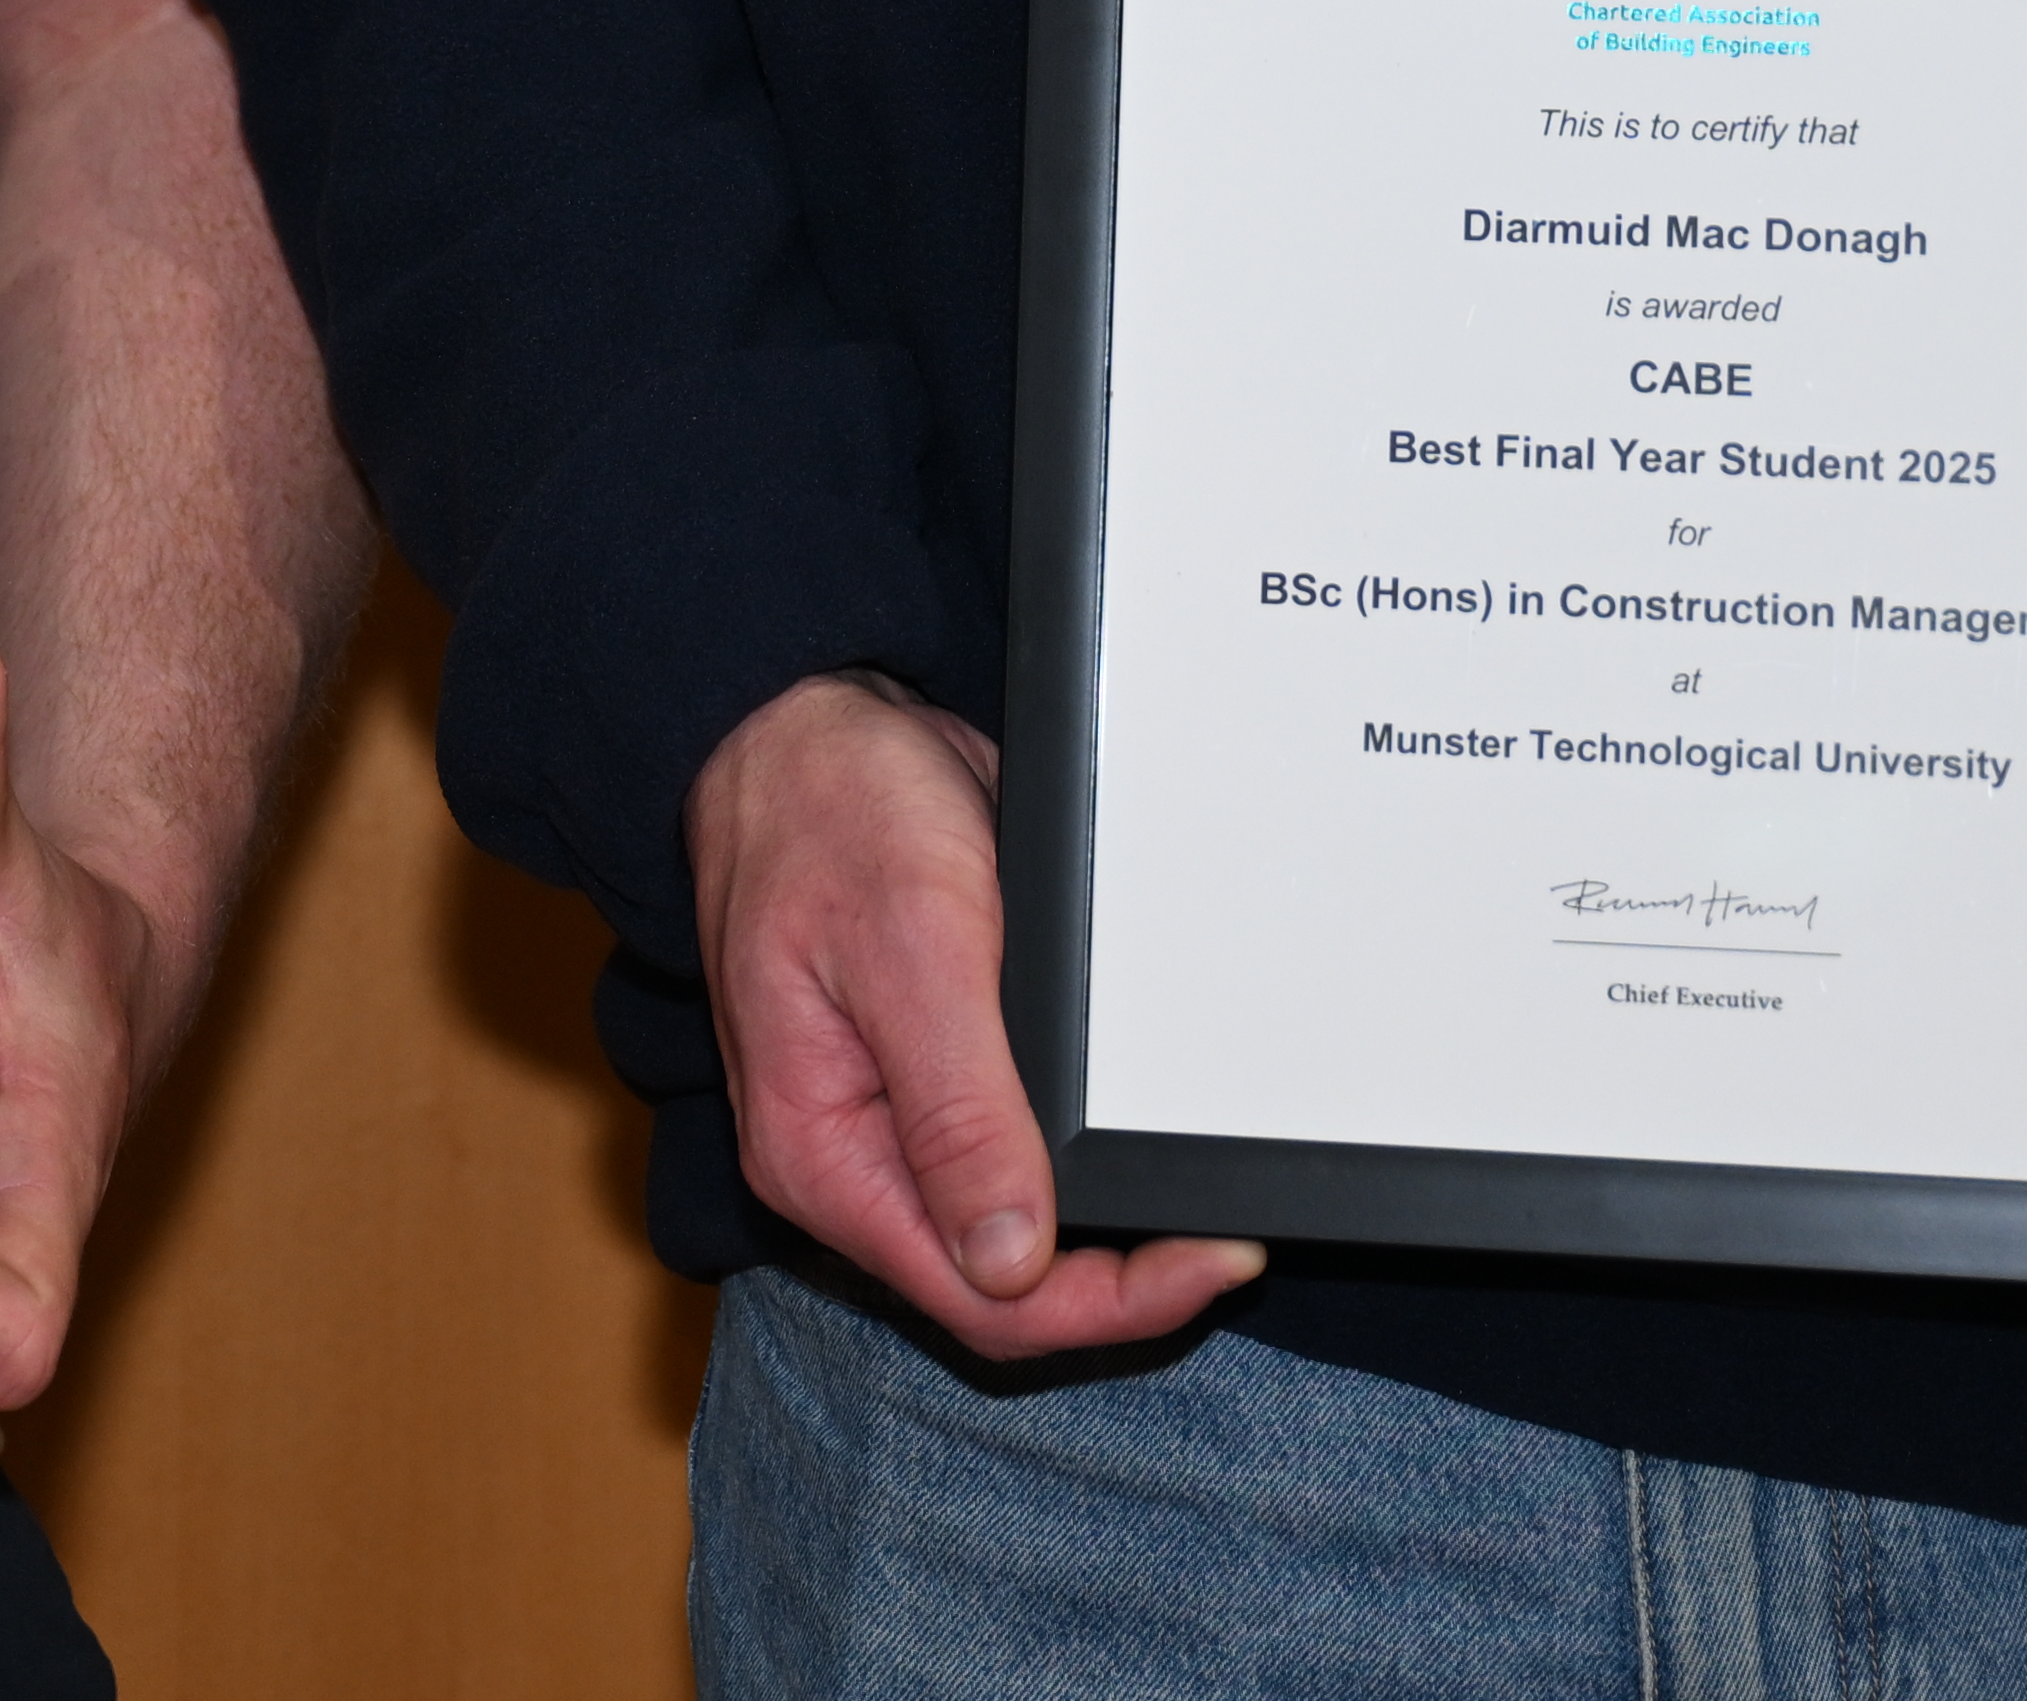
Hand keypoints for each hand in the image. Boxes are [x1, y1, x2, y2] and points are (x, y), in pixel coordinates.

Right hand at [689, 672, 1258, 1361]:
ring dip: (1106, 1234)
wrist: (797, 721)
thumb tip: (1009, 1257)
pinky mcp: (923, 1078)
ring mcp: (885, 1122)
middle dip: (1122, 1280)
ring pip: (1012, 1236)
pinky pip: (1008, 1161)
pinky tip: (1134, 1148)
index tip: (1213, 1262)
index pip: (981, 1299)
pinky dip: (1079, 1170)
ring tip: (1199, 1204)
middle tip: (1229, 1237)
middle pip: (1003, 1287)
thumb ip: (956, 1111)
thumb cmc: (830, 813)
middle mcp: (849, 1159)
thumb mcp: (910, 950)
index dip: (1110, 1304)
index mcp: (823, 1155)